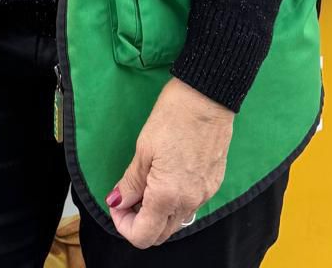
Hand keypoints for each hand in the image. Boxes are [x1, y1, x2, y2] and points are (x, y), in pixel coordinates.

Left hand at [107, 78, 233, 248]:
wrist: (208, 95)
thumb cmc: (173, 116)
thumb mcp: (144, 148)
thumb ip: (131, 182)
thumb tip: (118, 201)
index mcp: (167, 195)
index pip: (143, 236)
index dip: (124, 225)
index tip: (117, 203)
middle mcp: (189, 202)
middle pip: (160, 234)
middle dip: (139, 222)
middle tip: (128, 196)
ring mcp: (204, 194)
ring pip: (176, 220)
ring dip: (157, 212)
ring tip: (146, 184)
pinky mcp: (214, 183)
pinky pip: (191, 205)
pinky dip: (175, 201)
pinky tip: (167, 176)